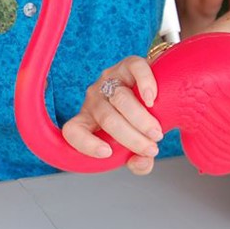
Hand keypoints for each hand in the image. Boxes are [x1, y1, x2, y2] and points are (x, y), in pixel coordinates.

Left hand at [60, 56, 164, 175]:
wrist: (150, 94)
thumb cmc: (137, 124)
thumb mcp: (135, 145)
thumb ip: (138, 160)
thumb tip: (140, 163)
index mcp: (88, 120)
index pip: (72, 131)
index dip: (85, 143)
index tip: (107, 153)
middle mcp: (94, 99)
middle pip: (107, 118)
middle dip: (131, 136)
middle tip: (152, 147)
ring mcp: (109, 79)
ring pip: (120, 98)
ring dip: (141, 119)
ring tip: (157, 132)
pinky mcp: (126, 65)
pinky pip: (135, 69)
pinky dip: (145, 84)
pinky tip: (152, 99)